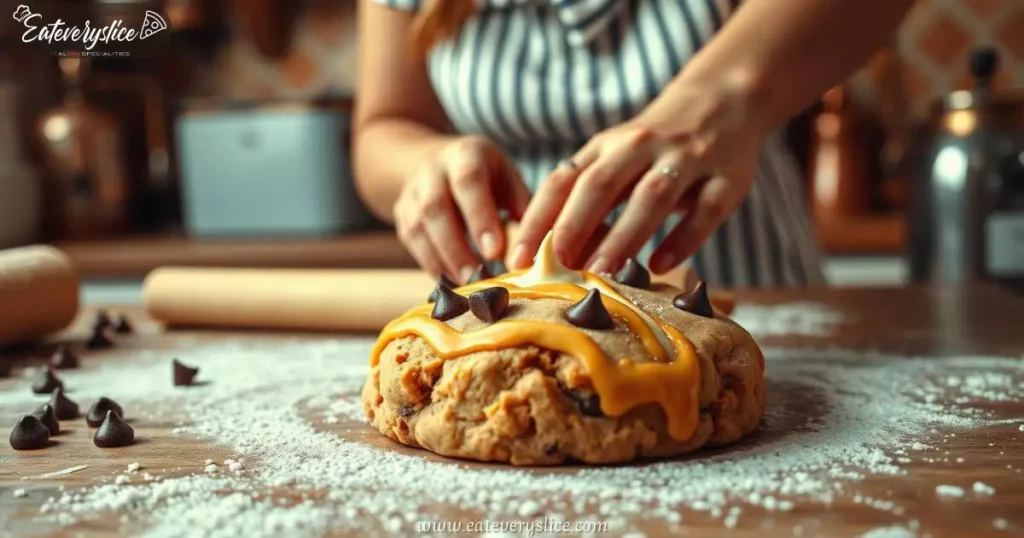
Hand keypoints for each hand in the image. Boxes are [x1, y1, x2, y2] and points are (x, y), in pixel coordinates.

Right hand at [394, 135, 530, 282]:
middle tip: (478, 279)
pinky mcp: (401, 213)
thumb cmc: (486, 177)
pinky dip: (430, 264)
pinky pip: (411, 241)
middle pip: (436, 208)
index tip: (495, 251)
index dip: (480, 217)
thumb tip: (538, 248)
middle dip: (457, 248)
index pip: (469, 182)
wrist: (436, 161)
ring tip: (466, 286)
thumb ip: (523, 207)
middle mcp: (433, 170)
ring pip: (418, 227)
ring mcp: (412, 191)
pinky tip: (449, 281)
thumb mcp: (507, 179)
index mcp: (465, 154)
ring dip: (442, 260)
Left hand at [510, 75, 768, 274]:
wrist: (723, 100)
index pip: (562, 181)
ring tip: (603, 272)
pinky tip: (661, 265)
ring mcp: (686, 161)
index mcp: (606, 148)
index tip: (516, 257)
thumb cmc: (654, 148)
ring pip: (651, 197)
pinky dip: (683, 238)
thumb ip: (586, 200)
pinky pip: (704, 210)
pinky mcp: (726, 178)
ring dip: (625, 235)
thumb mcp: (615, 160)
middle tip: (556, 263)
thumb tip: (549, 257)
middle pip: (601, 184)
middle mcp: (641, 148)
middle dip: (575, 224)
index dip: (537, 219)